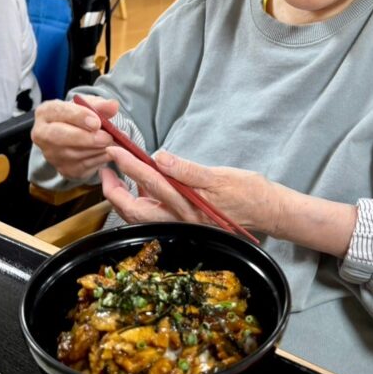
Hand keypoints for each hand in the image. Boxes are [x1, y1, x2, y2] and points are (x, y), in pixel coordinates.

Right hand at [30, 95, 117, 179]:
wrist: (76, 136)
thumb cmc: (81, 117)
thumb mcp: (89, 106)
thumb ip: (100, 105)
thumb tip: (113, 105)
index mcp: (46, 112)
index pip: (58, 112)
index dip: (79, 117)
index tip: (97, 122)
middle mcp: (43, 134)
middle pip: (60, 137)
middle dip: (86, 138)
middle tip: (107, 137)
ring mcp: (52, 155)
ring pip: (75, 154)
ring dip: (97, 149)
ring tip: (112, 142)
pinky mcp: (64, 169)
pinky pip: (84, 166)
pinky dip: (100, 159)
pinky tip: (108, 152)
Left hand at [100, 147, 283, 235]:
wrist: (268, 213)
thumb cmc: (247, 194)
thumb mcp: (219, 176)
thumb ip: (188, 170)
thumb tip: (159, 158)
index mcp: (187, 207)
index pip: (149, 183)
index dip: (127, 166)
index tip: (114, 149)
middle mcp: (179, 220)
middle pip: (134, 211)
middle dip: (113, 190)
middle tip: (104, 167)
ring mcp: (180, 224)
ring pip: (140, 215)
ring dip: (122, 197)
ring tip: (114, 175)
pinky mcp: (183, 222)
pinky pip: (153, 215)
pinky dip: (139, 200)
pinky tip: (138, 187)